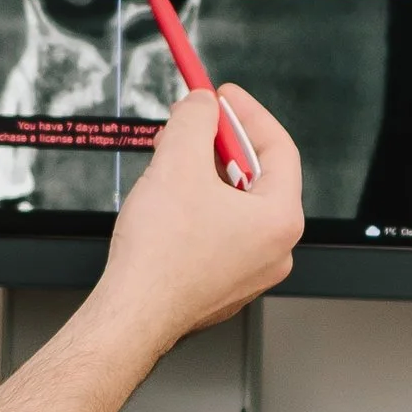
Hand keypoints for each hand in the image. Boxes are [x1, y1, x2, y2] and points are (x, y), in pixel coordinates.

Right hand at [93, 83, 301, 350]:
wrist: (132, 315)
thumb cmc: (159, 257)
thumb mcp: (177, 163)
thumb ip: (195, 121)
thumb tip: (201, 104)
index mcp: (279, 220)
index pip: (278, 148)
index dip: (247, 115)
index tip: (224, 96)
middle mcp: (274, 250)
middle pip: (255, 177)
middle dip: (219, 145)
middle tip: (192, 123)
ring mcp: (249, 272)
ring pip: (233, 207)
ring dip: (204, 177)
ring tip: (169, 162)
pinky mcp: (221, 286)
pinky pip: (218, 234)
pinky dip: (197, 209)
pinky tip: (167, 204)